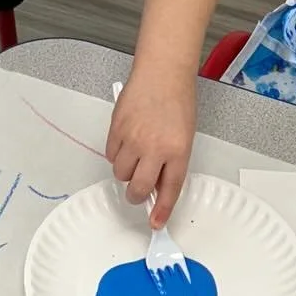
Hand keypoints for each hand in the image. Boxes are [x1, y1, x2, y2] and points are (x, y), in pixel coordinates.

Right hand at [105, 68, 195, 226]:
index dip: (161, 210)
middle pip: (138, 188)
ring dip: (127, 172)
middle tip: (139, 190)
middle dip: (137, 195)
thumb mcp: (184, 135)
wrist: (162, 73)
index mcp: (178, 151)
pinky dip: (117, 154)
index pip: (169, 190)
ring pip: (121, 173)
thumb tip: (156, 185)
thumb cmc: (177, 100)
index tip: (156, 222)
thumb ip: (171, 161)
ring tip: (135, 155)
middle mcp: (154, 148)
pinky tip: (126, 141)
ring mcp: (133, 138)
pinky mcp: (116, 128)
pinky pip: (111, 154)